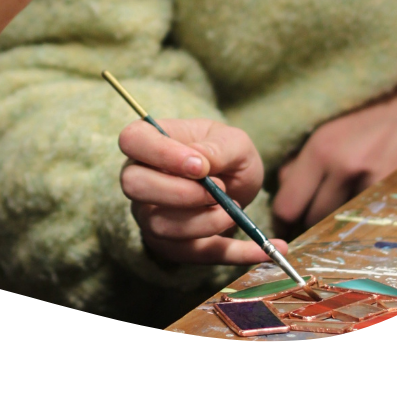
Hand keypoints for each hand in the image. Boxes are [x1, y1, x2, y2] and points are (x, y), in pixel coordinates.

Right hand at [119, 117, 288, 266]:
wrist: (236, 180)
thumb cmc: (226, 152)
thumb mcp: (233, 141)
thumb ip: (217, 147)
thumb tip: (200, 164)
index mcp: (150, 141)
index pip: (132, 140)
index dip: (161, 153)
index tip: (200, 166)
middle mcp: (141, 178)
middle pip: (135, 186)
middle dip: (181, 193)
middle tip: (218, 190)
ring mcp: (150, 214)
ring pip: (161, 226)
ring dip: (205, 222)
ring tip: (234, 209)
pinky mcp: (171, 245)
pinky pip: (195, 255)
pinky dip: (234, 254)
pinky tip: (264, 249)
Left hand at [273, 59, 396, 230]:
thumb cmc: (369, 110)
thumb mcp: (328, 125)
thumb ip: (302, 157)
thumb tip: (284, 188)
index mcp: (321, 147)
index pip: (287, 205)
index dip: (286, 213)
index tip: (290, 213)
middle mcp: (343, 166)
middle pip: (311, 219)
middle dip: (310, 216)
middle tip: (318, 204)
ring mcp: (372, 181)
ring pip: (338, 222)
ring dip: (337, 216)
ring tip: (344, 194)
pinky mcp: (396, 191)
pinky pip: (366, 217)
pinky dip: (362, 212)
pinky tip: (367, 192)